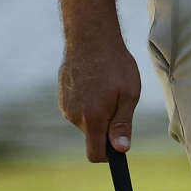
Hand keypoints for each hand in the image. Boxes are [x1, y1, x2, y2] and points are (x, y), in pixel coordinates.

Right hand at [58, 32, 141, 161]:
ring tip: (106, 85)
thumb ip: (122, 124)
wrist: (90, 35)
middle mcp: (73, 115)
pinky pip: (77, 106)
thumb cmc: (114, 64)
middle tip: (118, 100)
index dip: (108, 156)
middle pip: (92, 135)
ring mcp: (64, 104)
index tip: (118, 147)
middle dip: (105, 126)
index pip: (95, 154)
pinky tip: (94, 80)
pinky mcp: (61, 94)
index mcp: (91, 118)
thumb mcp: (129, 94)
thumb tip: (121, 150)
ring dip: (96, 111)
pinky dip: (87, 100)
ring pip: (85, 120)